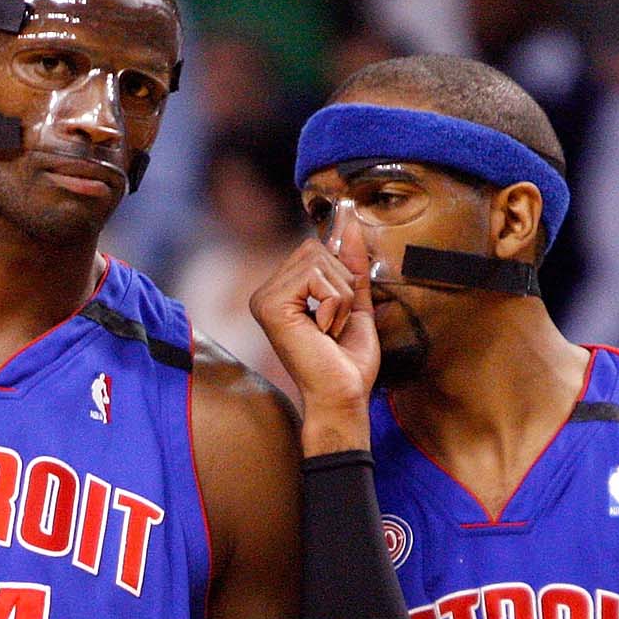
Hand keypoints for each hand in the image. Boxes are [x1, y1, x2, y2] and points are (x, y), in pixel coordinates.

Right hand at [249, 236, 379, 453]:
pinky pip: (318, 277)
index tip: (337, 314)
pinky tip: (322, 332)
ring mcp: (264, 299)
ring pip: (319, 261)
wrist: (343, 397)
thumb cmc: (347, 362)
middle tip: (333, 325)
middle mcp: (265, 293)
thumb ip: (350, 264)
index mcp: (280, 293)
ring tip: (329, 330)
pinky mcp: (271, 306)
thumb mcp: (355, 303)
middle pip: (315, 248)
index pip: (315, 249)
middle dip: (340, 284)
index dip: (340, 275)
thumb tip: (350, 220)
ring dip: (340, 297)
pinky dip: (334, 305)